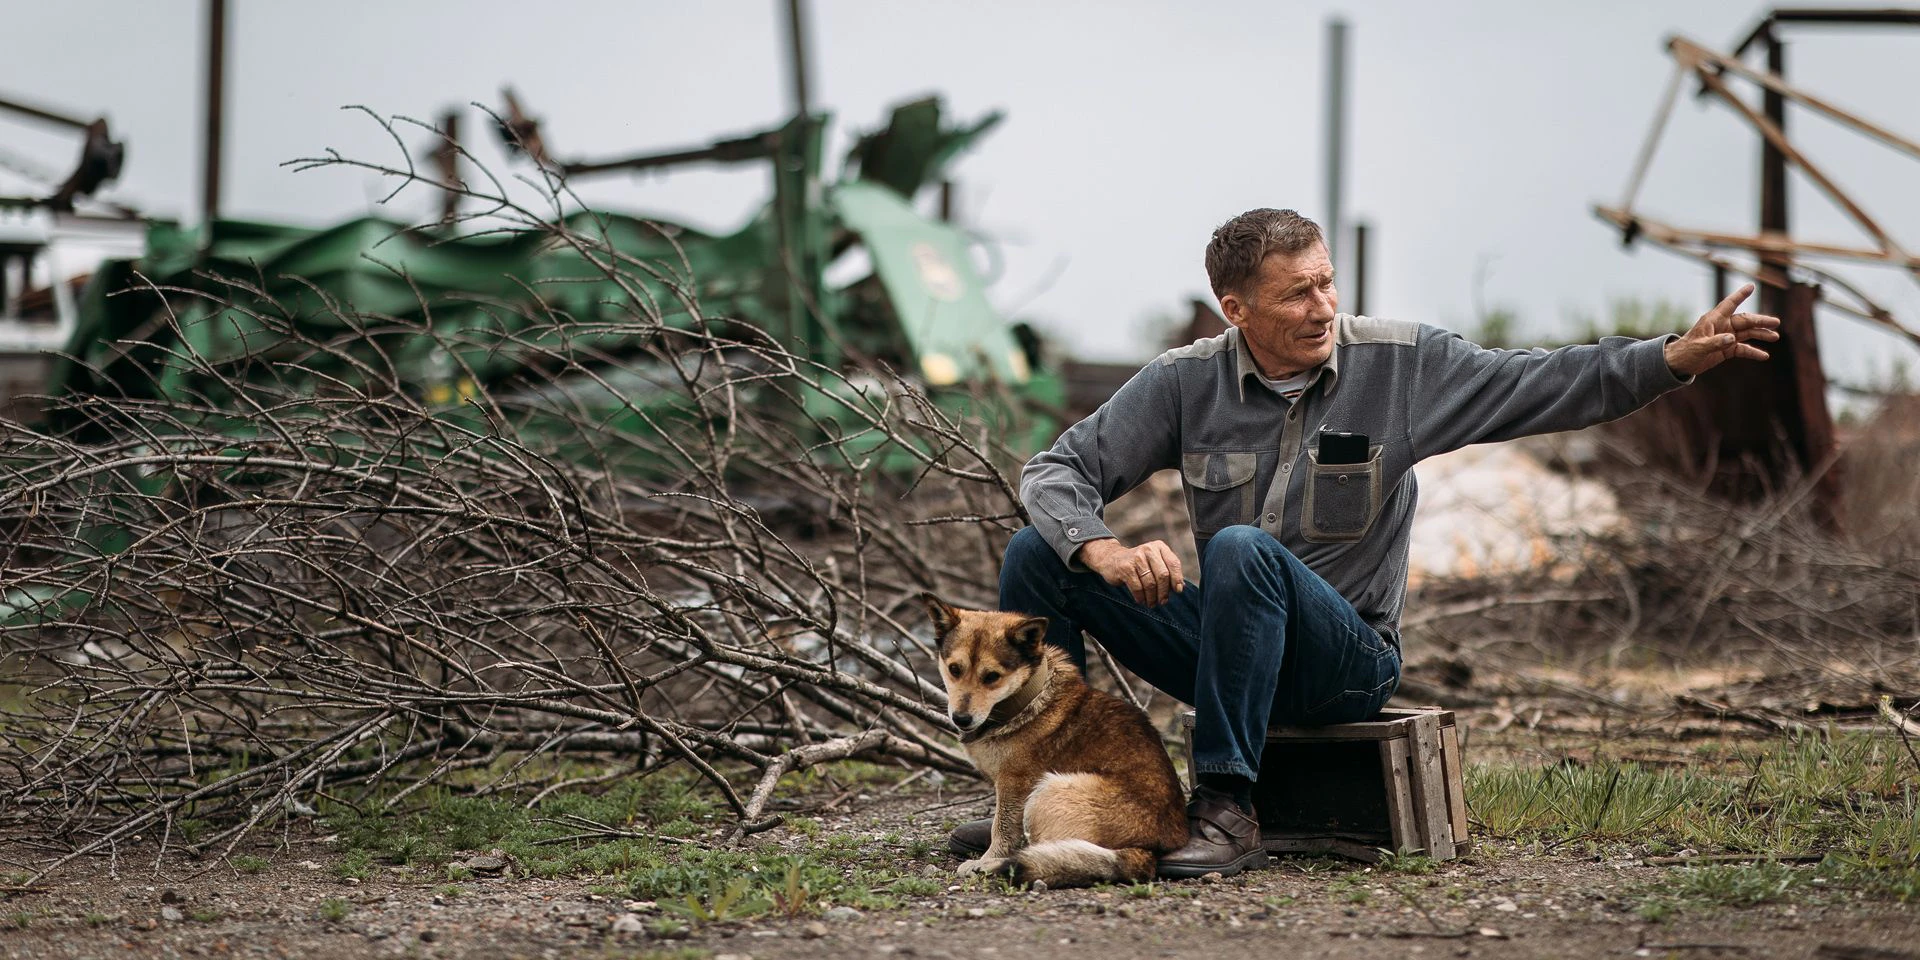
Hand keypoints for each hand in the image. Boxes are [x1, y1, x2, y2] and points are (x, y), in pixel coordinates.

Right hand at [1077, 538, 1184, 606]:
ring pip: (1150, 584)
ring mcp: (1136, 558)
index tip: (1177, 591)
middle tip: (1163, 602)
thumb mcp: (1154, 562)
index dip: (1177, 579)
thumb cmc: (1138, 564)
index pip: (1174, 563)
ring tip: (1151, 603)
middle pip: (1163, 575)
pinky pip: (1138, 588)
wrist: (1111, 559)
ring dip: (1152, 597)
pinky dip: (1141, 597)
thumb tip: (1181, 587)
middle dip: (1164, 592)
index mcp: (1159, 547)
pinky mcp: (1125, 568)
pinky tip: (1141, 600)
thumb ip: (1167, 571)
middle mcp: (1148, 549)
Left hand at [1664, 283, 1781, 377]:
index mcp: (1713, 320)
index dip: (1740, 295)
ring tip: (1775, 337)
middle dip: (1760, 321)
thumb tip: (1731, 339)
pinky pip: (1743, 349)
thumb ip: (1715, 343)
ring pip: (1747, 333)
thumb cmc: (1686, 351)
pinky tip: (1764, 356)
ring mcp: (1725, 337)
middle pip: (1745, 321)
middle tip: (1776, 323)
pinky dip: (1753, 352)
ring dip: (1761, 334)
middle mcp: (1722, 326)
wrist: (1679, 364)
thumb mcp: (1699, 347)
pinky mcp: (1726, 349)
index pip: (1729, 304)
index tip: (1751, 286)